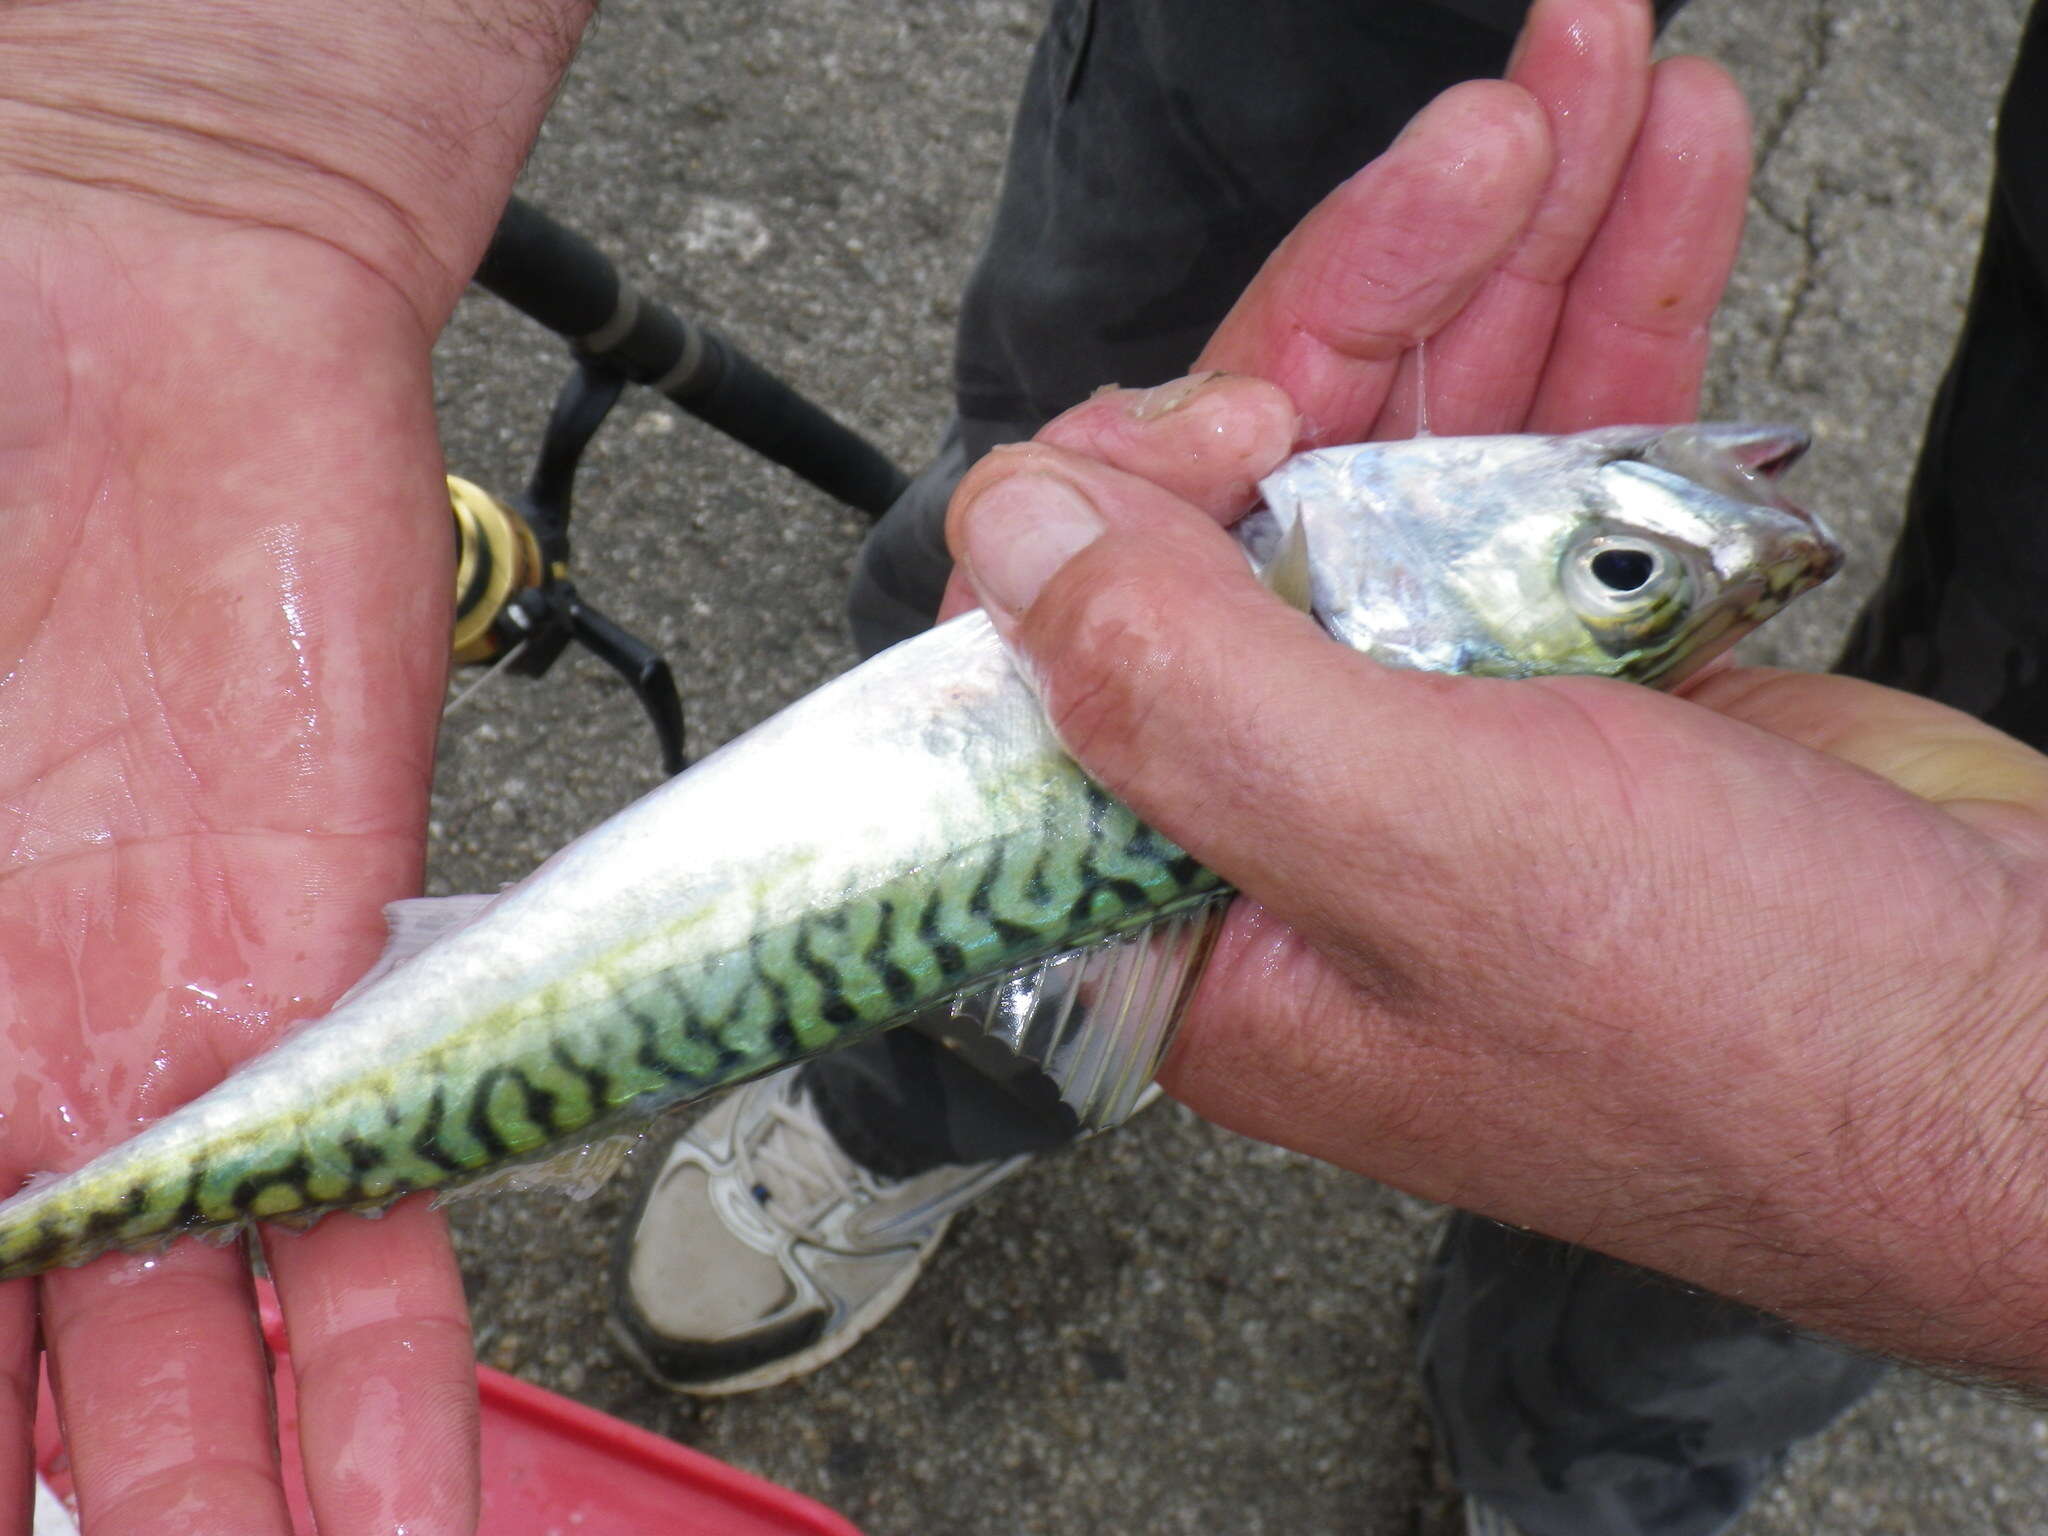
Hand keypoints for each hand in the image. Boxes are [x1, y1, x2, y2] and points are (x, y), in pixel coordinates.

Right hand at [0, 3, 589, 1529]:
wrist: (153, 341)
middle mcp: (29, 1099)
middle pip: (41, 1388)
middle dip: (92, 1509)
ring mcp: (181, 1066)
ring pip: (197, 1374)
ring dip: (226, 1522)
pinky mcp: (339, 1003)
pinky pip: (360, 1241)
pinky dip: (369, 1400)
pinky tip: (381, 1523)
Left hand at [949, 0, 2047, 1384]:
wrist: (2037, 1074)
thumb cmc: (1763, 1050)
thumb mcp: (1429, 861)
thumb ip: (1190, 695)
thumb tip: (1011, 541)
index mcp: (1211, 907)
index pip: (1094, 641)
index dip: (1148, 484)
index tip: (1263, 409)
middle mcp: (1311, 811)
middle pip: (1282, 495)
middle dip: (1381, 289)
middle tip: (1481, 140)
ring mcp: (1462, 728)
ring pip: (1441, 442)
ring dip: (1517, 250)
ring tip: (1596, 75)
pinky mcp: (1594, 671)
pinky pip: (1572, 459)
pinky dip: (1621, 313)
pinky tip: (1663, 174)